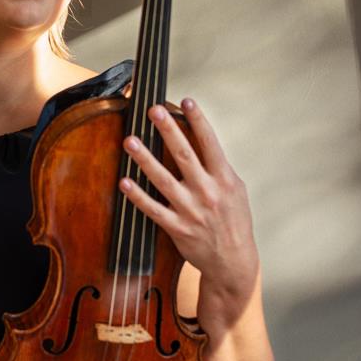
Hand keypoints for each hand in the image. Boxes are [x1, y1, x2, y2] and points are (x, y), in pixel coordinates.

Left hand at [118, 98, 259, 301]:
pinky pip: (153, 209)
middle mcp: (208, 192)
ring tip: (129, 140)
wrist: (233, 261)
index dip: (198, 120)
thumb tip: (201, 141)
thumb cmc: (234, 221)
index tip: (186, 100)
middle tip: (152, 109)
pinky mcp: (177, 228)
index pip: (211, 143)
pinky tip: (124, 182)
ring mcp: (191, 210)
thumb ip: (218, 167)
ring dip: (145, 159)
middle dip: (168, 130)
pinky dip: (138, 196)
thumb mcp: (236, 191)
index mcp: (225, 179)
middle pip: (185, 155)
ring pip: (164, 180)